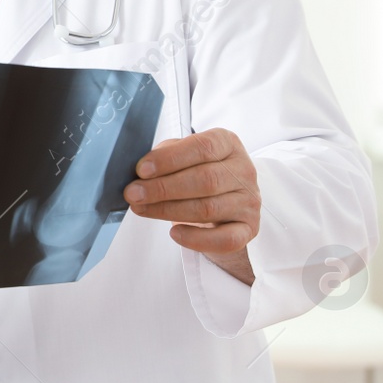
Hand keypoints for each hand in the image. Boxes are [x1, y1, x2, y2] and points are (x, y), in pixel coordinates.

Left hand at [123, 128, 259, 261]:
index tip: (141, 170)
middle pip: (205, 180)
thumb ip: (165, 156)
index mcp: (228, 144)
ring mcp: (249, 201)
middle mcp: (244, 170)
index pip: (203, 148)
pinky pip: (225, 239)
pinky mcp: (249, 228)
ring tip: (141, 209)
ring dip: (169, 210)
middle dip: (163, 188)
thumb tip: (140, 171)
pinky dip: (198, 239)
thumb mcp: (183, 155)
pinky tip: (174, 233)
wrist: (223, 200)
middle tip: (133, 194)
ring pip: (208, 208)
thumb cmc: (197, 172)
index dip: (170, 159)